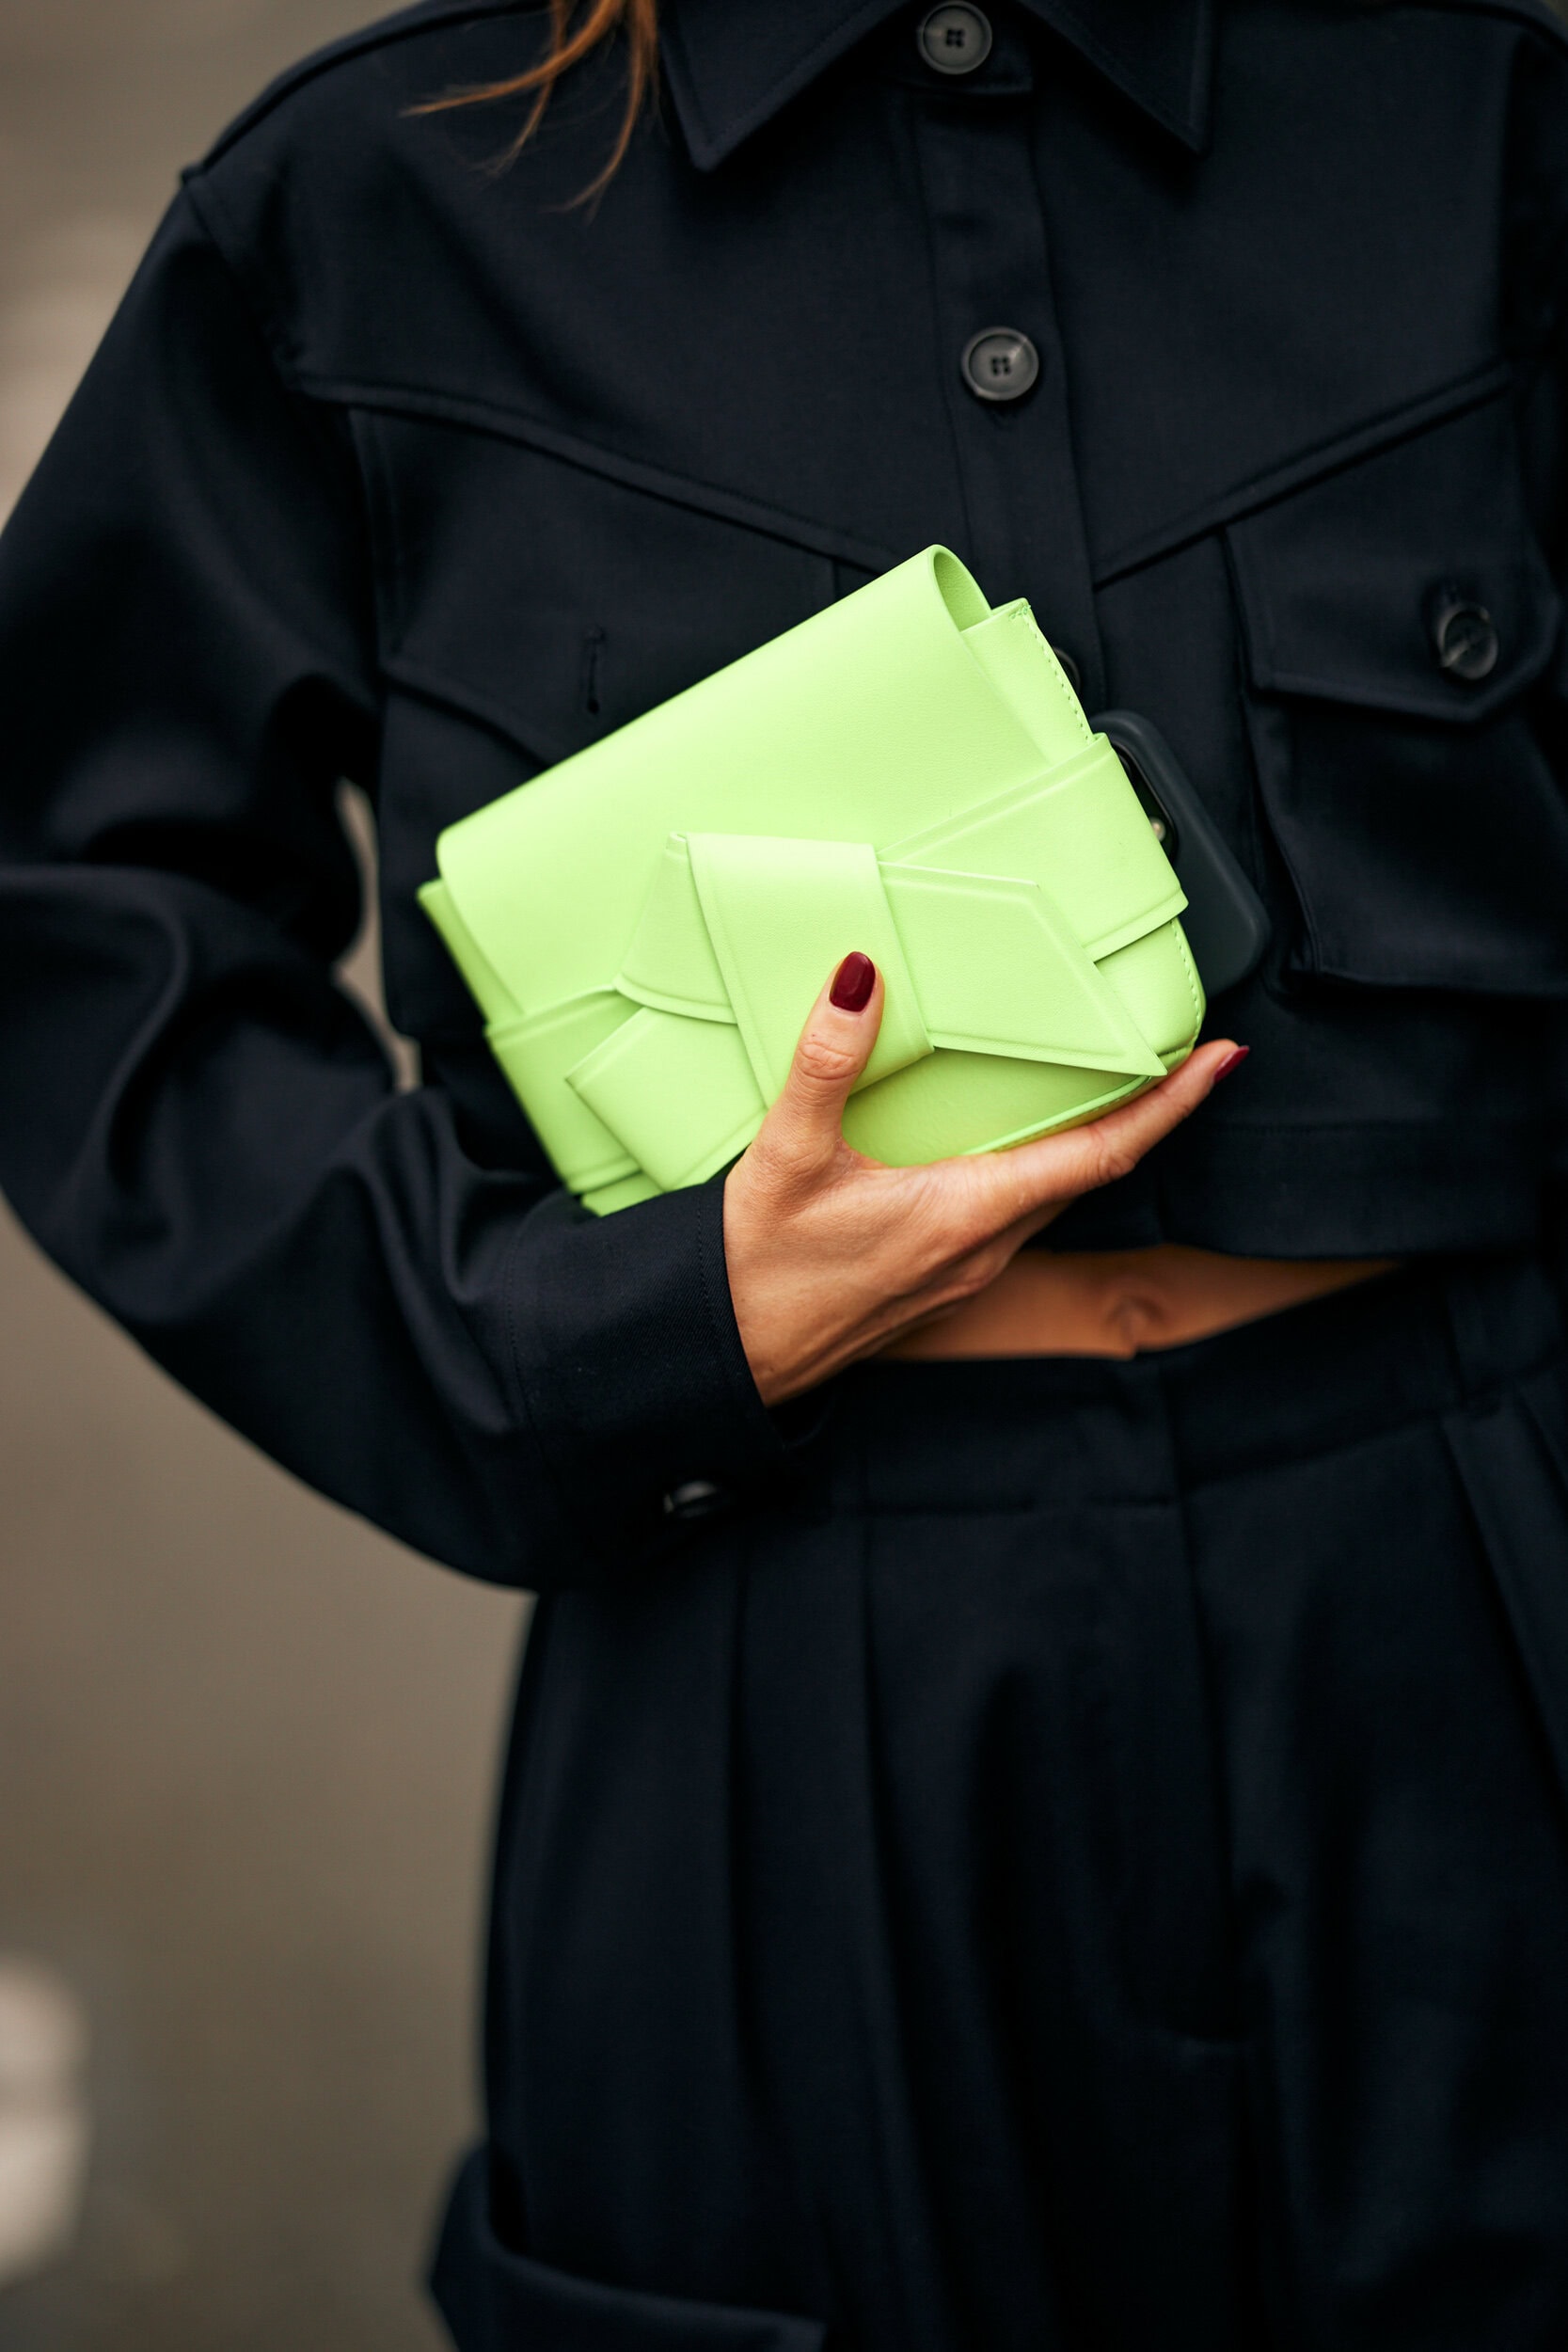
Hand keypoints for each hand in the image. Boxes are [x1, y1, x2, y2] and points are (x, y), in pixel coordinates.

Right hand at [723, 951, 1244, 1406]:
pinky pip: (1014, 1217)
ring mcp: (965, 1273)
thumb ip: (828, 1063)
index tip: (1220, 1062)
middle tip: (1178, 1057)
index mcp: (966, 1213)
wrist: (727, 1357)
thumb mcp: (787, 1156)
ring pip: (1053, 1198)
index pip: (1101, 1151)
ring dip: (1091, 1144)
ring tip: (1111, 1088)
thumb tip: (861, 979)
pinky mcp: (940, 1282)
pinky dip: (1038, 1171)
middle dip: (1143, 1115)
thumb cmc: (756, 1272)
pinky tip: (1010, 1147)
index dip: (1169, 1104)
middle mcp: (983, 1250)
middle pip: (1092, 1172)